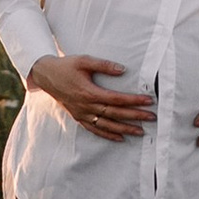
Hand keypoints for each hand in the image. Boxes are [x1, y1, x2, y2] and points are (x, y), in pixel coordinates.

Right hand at [27, 51, 153, 140]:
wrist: (46, 75)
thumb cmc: (66, 66)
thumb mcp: (84, 60)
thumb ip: (104, 65)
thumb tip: (123, 69)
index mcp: (89, 92)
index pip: (117, 99)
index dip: (134, 100)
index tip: (148, 101)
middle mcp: (86, 106)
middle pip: (115, 114)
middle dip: (135, 116)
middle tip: (152, 117)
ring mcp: (82, 114)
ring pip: (106, 125)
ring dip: (124, 129)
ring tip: (141, 131)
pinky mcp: (78, 117)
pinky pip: (94, 130)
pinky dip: (108, 135)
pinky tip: (120, 138)